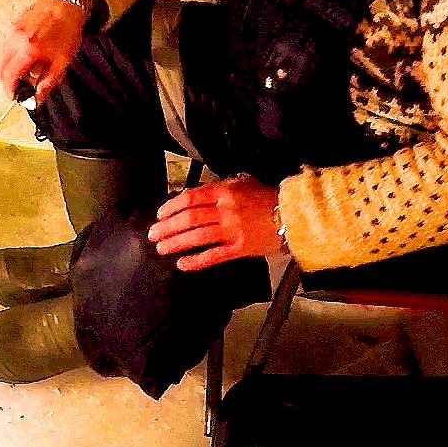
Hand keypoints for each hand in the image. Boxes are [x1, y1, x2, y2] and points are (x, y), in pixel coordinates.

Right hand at [0, 0, 86, 101]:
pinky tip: (24, 56)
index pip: (9, 76)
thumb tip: (37, 98)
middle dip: (5, 80)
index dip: (10, 90)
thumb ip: (48, 82)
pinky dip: (10, 55)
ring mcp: (12, 31)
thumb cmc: (67, 30)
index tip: (15, 96)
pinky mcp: (13, 25)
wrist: (67, 4)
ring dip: (7, 68)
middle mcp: (16, 40)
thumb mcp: (63, 61)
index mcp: (28, 50)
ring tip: (23, 71)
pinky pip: (5, 46)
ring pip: (0, 57)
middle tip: (17, 86)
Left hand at [148, 175, 282, 270]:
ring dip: (175, 242)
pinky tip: (182, 264)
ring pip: (197, 237)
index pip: (190, 198)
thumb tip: (194, 194)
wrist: (293, 216)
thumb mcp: (243, 183)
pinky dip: (196, 260)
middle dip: (167, 227)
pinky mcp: (240, 248)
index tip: (160, 214)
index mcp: (224, 192)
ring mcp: (233, 230)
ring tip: (161, 248)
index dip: (171, 207)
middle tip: (153, 234)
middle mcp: (226, 210)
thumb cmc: (267, 199)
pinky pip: (213, 255)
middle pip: (189, 218)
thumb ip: (219, 187)